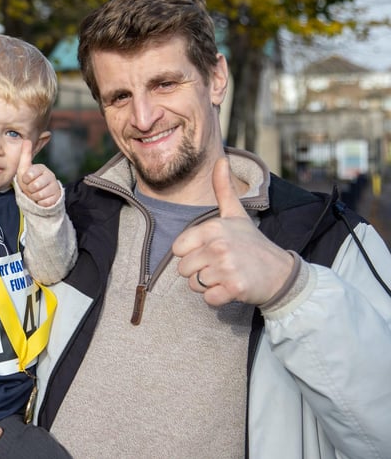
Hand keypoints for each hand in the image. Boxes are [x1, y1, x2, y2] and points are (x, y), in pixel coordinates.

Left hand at [17, 139, 60, 206]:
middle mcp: (50, 175)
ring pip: (40, 194)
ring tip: (36, 193)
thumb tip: (26, 140)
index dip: (25, 179)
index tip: (26, 180)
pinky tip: (42, 198)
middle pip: (35, 185)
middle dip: (30, 189)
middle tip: (31, 188)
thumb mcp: (24, 169)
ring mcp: (55, 186)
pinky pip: (45, 202)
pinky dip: (41, 202)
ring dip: (35, 196)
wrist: (36, 196)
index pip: (30, 174)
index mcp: (41, 168)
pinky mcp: (57, 196)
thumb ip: (25, 155)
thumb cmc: (29, 181)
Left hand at [172, 157, 293, 305]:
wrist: (281, 274)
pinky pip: (207, 298)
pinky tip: (232, 288)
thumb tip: (221, 159)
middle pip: (182, 268)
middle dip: (198, 271)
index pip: (177, 248)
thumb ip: (223, 189)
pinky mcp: (234, 288)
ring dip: (208, 284)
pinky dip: (217, 298)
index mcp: (214, 228)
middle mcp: (219, 246)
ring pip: (194, 284)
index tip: (210, 251)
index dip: (190, 253)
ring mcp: (227, 267)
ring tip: (227, 275)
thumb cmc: (252, 244)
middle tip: (220, 265)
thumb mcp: (236, 214)